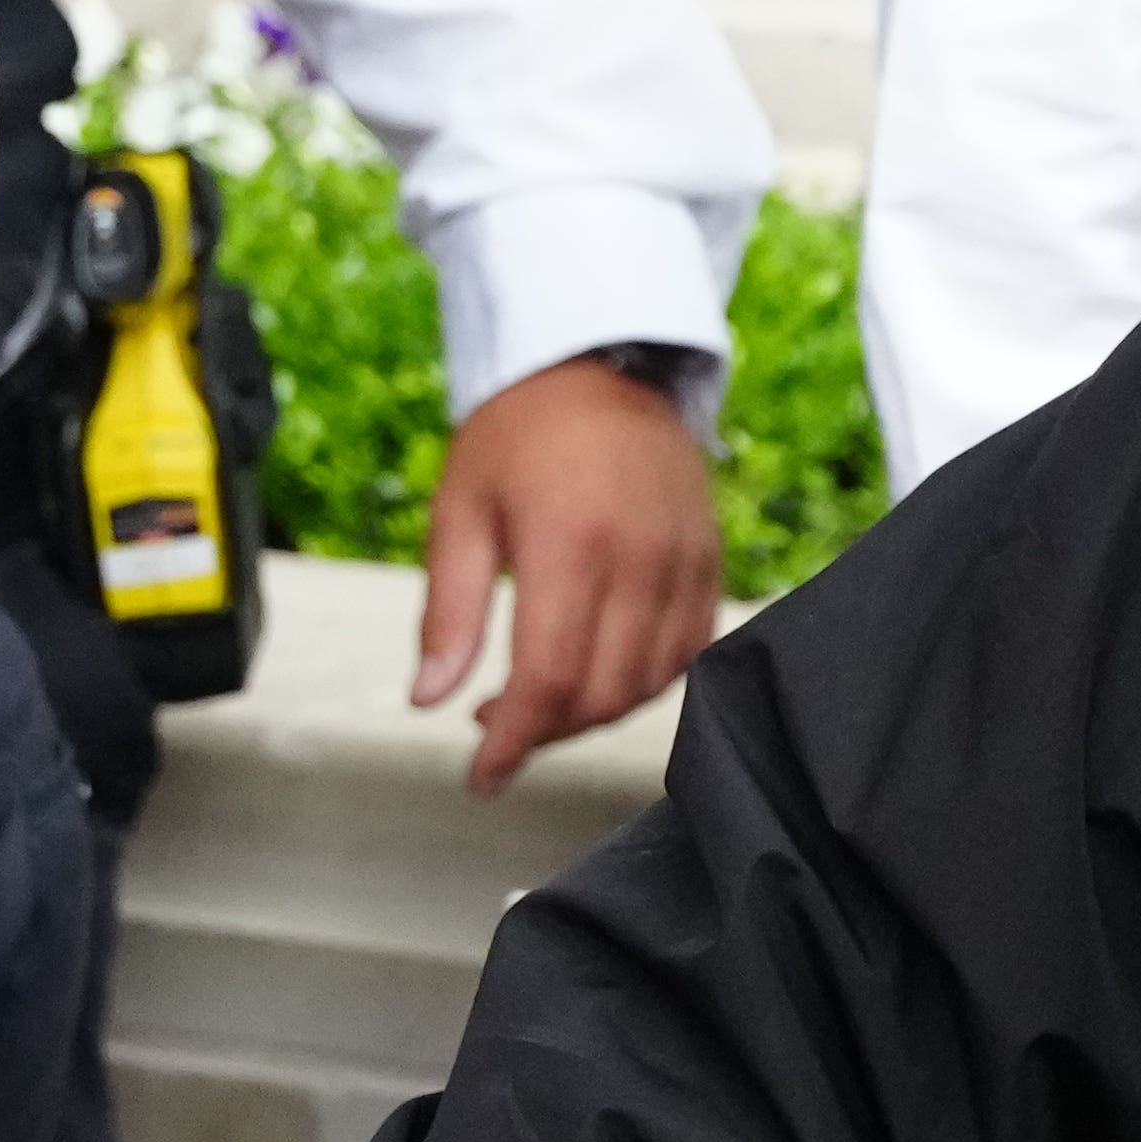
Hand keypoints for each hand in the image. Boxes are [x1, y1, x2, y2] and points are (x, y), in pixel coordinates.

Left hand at [409, 355, 720, 790]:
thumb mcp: (459, 511)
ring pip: (651, 683)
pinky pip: (691, 652)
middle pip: (603, 693)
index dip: (514, 741)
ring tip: (542, 698)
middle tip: (497, 727)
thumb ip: (449, 612)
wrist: (606, 365)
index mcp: (571, 543)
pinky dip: (646, 681)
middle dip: (546, 731)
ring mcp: (686, 562)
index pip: (549, 678)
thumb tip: (429, 698)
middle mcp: (641, 558)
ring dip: (594, 712)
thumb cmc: (521, 432)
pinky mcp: (711, 563)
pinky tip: (599, 668)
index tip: (482, 776)